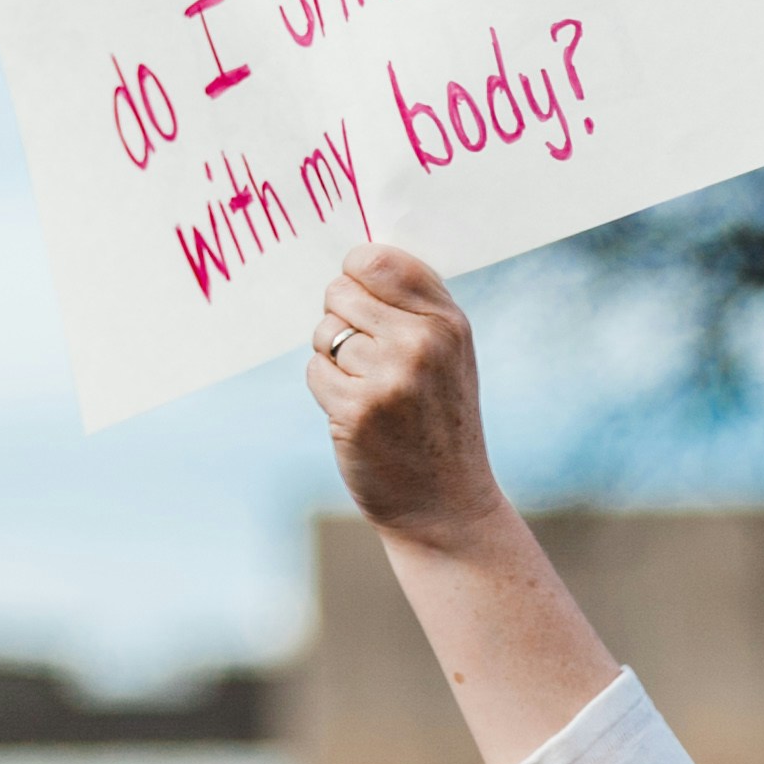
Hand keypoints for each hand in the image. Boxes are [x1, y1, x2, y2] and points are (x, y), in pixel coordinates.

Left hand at [306, 246, 503, 546]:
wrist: (447, 505)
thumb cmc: (439, 423)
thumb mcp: (450, 355)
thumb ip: (414, 306)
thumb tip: (357, 261)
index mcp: (447, 321)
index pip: (378, 259)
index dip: (357, 275)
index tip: (362, 301)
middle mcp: (422, 342)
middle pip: (340, 293)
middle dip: (341, 321)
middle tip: (367, 359)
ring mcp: (389, 377)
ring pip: (324, 334)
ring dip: (333, 360)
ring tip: (368, 391)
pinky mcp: (356, 410)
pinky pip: (314, 371)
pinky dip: (326, 390)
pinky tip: (355, 414)